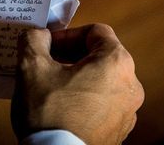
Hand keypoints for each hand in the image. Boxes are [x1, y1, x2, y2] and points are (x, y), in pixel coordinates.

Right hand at [11, 23, 143, 144]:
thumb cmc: (49, 115)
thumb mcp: (32, 67)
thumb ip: (34, 40)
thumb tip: (38, 36)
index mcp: (117, 63)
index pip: (96, 32)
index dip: (68, 34)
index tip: (48, 45)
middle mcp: (131, 85)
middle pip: (100, 56)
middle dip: (71, 56)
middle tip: (46, 63)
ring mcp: (127, 111)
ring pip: (102, 81)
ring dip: (77, 78)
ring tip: (51, 87)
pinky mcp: (118, 132)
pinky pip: (102, 105)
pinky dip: (84, 100)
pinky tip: (61, 109)